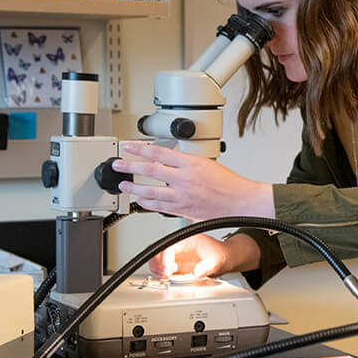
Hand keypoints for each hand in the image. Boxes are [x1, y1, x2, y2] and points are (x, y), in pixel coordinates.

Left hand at [112, 142, 274, 219]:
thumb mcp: (206, 163)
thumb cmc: (228, 183)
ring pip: (150, 191)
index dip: (140, 149)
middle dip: (130, 167)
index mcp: (191, 163)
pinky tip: (140, 200)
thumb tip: (167, 162)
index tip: (129, 146)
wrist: (239, 201)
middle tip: (118, 164)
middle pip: (150, 170)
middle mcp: (184, 179)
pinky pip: (158, 207)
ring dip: (134, 187)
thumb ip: (185, 163)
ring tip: (124, 184)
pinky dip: (147, 203)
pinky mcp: (182, 210)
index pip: (159, 152)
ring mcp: (181, 196)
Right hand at [149, 232, 261, 277]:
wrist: (224, 258)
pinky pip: (161, 267)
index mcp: (188, 239)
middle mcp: (179, 245)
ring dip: (157, 269)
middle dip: (157, 263)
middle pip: (158, 250)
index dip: (165, 258)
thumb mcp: (217, 261)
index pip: (169, 246)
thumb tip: (198, 272)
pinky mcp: (175, 263)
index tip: (168, 271)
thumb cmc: (220, 255)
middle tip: (164, 275)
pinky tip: (166, 278)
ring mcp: (176, 254)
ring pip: (157, 258)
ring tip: (164, 277)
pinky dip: (160, 273)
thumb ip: (208, 266)